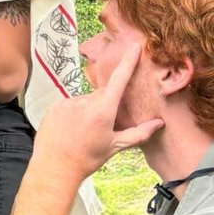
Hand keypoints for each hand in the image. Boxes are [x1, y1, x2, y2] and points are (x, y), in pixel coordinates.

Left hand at [32, 40, 163, 181]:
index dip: (128, 61)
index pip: (119, 79)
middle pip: (102, 94)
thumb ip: (138, 133)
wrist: (55, 168)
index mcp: (103, 109)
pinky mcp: (54, 106)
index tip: (134, 46)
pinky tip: (70, 130)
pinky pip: (70, 105)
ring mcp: (67, 102)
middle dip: (106, 105)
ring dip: (88, 111)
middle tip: (101, 127)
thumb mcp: (115, 146)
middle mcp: (85, 101)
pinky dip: (73, 114)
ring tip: (83, 132)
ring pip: (85, 101)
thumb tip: (159, 123)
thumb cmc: (87, 159)